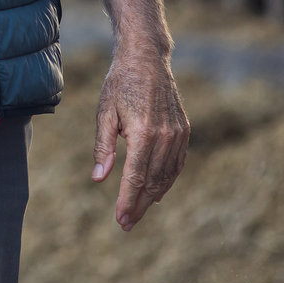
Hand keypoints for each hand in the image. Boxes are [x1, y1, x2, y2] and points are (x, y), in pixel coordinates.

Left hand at [91, 43, 189, 230]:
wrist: (146, 59)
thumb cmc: (120, 84)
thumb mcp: (104, 112)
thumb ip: (103, 147)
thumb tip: (99, 178)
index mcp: (143, 133)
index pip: (135, 177)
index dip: (128, 201)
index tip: (120, 220)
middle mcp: (165, 137)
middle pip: (152, 182)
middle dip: (139, 205)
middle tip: (126, 224)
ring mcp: (178, 134)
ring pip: (167, 176)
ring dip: (153, 196)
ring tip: (138, 212)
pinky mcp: (184, 130)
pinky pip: (177, 163)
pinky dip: (168, 180)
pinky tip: (157, 192)